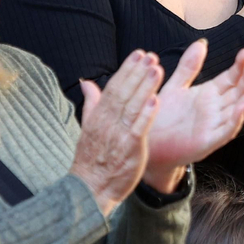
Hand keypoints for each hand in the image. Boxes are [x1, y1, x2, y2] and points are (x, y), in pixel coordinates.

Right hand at [71, 51, 162, 215]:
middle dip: (137, 72)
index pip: (113, 87)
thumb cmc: (92, 159)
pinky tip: (156, 100)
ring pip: (132, 106)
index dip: (127, 69)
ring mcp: (118, 135)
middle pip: (123, 92)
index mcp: (98, 116)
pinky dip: (147, 114)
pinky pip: (139, 128)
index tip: (138, 54)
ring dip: (145, 87)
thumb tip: (86, 82)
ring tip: (157, 70)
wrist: (90, 188)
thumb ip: (91, 103)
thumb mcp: (88, 128)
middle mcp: (107, 122)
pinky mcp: (130, 148)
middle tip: (150, 56)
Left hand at [144, 41, 243, 188]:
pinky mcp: (208, 142)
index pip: (231, 78)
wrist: (149, 143)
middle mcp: (216, 109)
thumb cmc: (162, 116)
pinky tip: (241, 108)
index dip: (239, 66)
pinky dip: (235, 120)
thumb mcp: (176, 86)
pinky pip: (226, 131)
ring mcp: (214, 125)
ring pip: (237, 110)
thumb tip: (202, 42)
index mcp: (210, 95)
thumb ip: (189, 66)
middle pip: (238, 92)